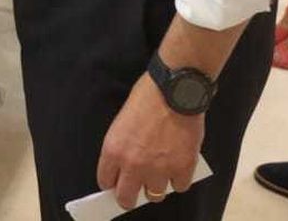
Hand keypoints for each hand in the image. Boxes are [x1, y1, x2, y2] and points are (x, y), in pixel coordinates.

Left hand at [97, 75, 204, 209]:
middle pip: (126, 198)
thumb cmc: (146, 97)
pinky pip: (180, 187)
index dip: (111, 183)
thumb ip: (122, 147)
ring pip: (155, 195)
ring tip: (161, 172)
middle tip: (135, 191)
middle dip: (129, 197)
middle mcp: (133, 166)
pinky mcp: (183, 169)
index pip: (105, 181)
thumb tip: (125, 166)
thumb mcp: (122, 122)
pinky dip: (180, 179)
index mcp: (113, 151)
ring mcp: (159, 170)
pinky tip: (179, 167)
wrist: (174, 90)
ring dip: (157, 185)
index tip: (117, 182)